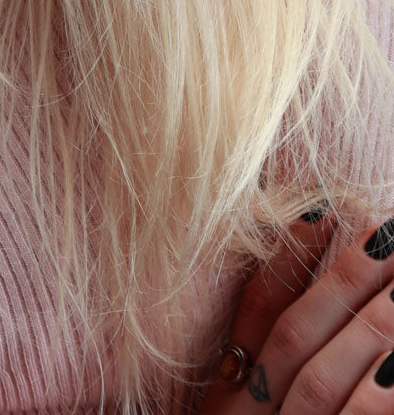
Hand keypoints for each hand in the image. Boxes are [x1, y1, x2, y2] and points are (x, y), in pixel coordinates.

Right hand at [200, 212, 393, 414]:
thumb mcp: (252, 408)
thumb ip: (274, 365)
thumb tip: (324, 292)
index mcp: (226, 398)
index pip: (254, 311)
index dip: (288, 257)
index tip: (322, 208)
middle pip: (291, 338)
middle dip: (342, 282)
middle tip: (385, 231)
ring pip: (320, 380)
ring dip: (367, 326)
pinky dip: (377, 394)